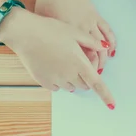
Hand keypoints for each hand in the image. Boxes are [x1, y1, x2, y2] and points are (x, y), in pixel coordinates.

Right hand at [0, 8, 115, 108]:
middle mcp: (69, 74)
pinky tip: (52, 67)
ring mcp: (56, 79)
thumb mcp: (74, 31)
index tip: (112, 106)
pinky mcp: (44, 82)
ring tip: (63, 62)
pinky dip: (58, 81)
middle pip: (84, 85)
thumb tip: (106, 47)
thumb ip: (92, 42)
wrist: (24, 32)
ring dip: (72, 79)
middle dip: (85, 78)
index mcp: (79, 63)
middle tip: (77, 63)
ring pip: (71, 87)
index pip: (97, 84)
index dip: (106, 96)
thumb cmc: (50, 29)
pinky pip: (57, 87)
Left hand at [36, 0, 115, 73]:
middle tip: (94, 76)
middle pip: (94, 55)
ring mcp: (91, 23)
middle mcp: (82, 31)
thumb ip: (49, 37)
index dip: (84, 71)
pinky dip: (112, 42)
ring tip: (102, 66)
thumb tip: (48, 54)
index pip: (81, 58)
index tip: (82, 78)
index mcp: (68, 34)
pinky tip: (111, 51)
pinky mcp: (96, 16)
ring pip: (103, 45)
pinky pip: (108, 31)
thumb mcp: (43, 20)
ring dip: (104, 58)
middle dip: (96, 68)